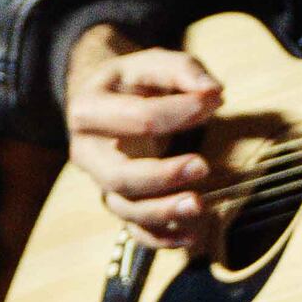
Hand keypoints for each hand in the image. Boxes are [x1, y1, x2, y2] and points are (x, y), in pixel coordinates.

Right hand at [62, 22, 225, 249]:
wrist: (108, 100)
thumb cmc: (135, 81)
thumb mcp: (154, 63)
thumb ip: (184, 71)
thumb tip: (213, 93)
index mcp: (88, 111)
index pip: (136, 118)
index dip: (178, 112)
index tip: (215, 101)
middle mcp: (87, 153)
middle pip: (118, 176)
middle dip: (161, 176)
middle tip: (202, 166)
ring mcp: (101, 182)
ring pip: (125, 209)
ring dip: (162, 213)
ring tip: (199, 206)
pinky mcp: (119, 201)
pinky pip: (134, 231)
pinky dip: (160, 238)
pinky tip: (191, 235)